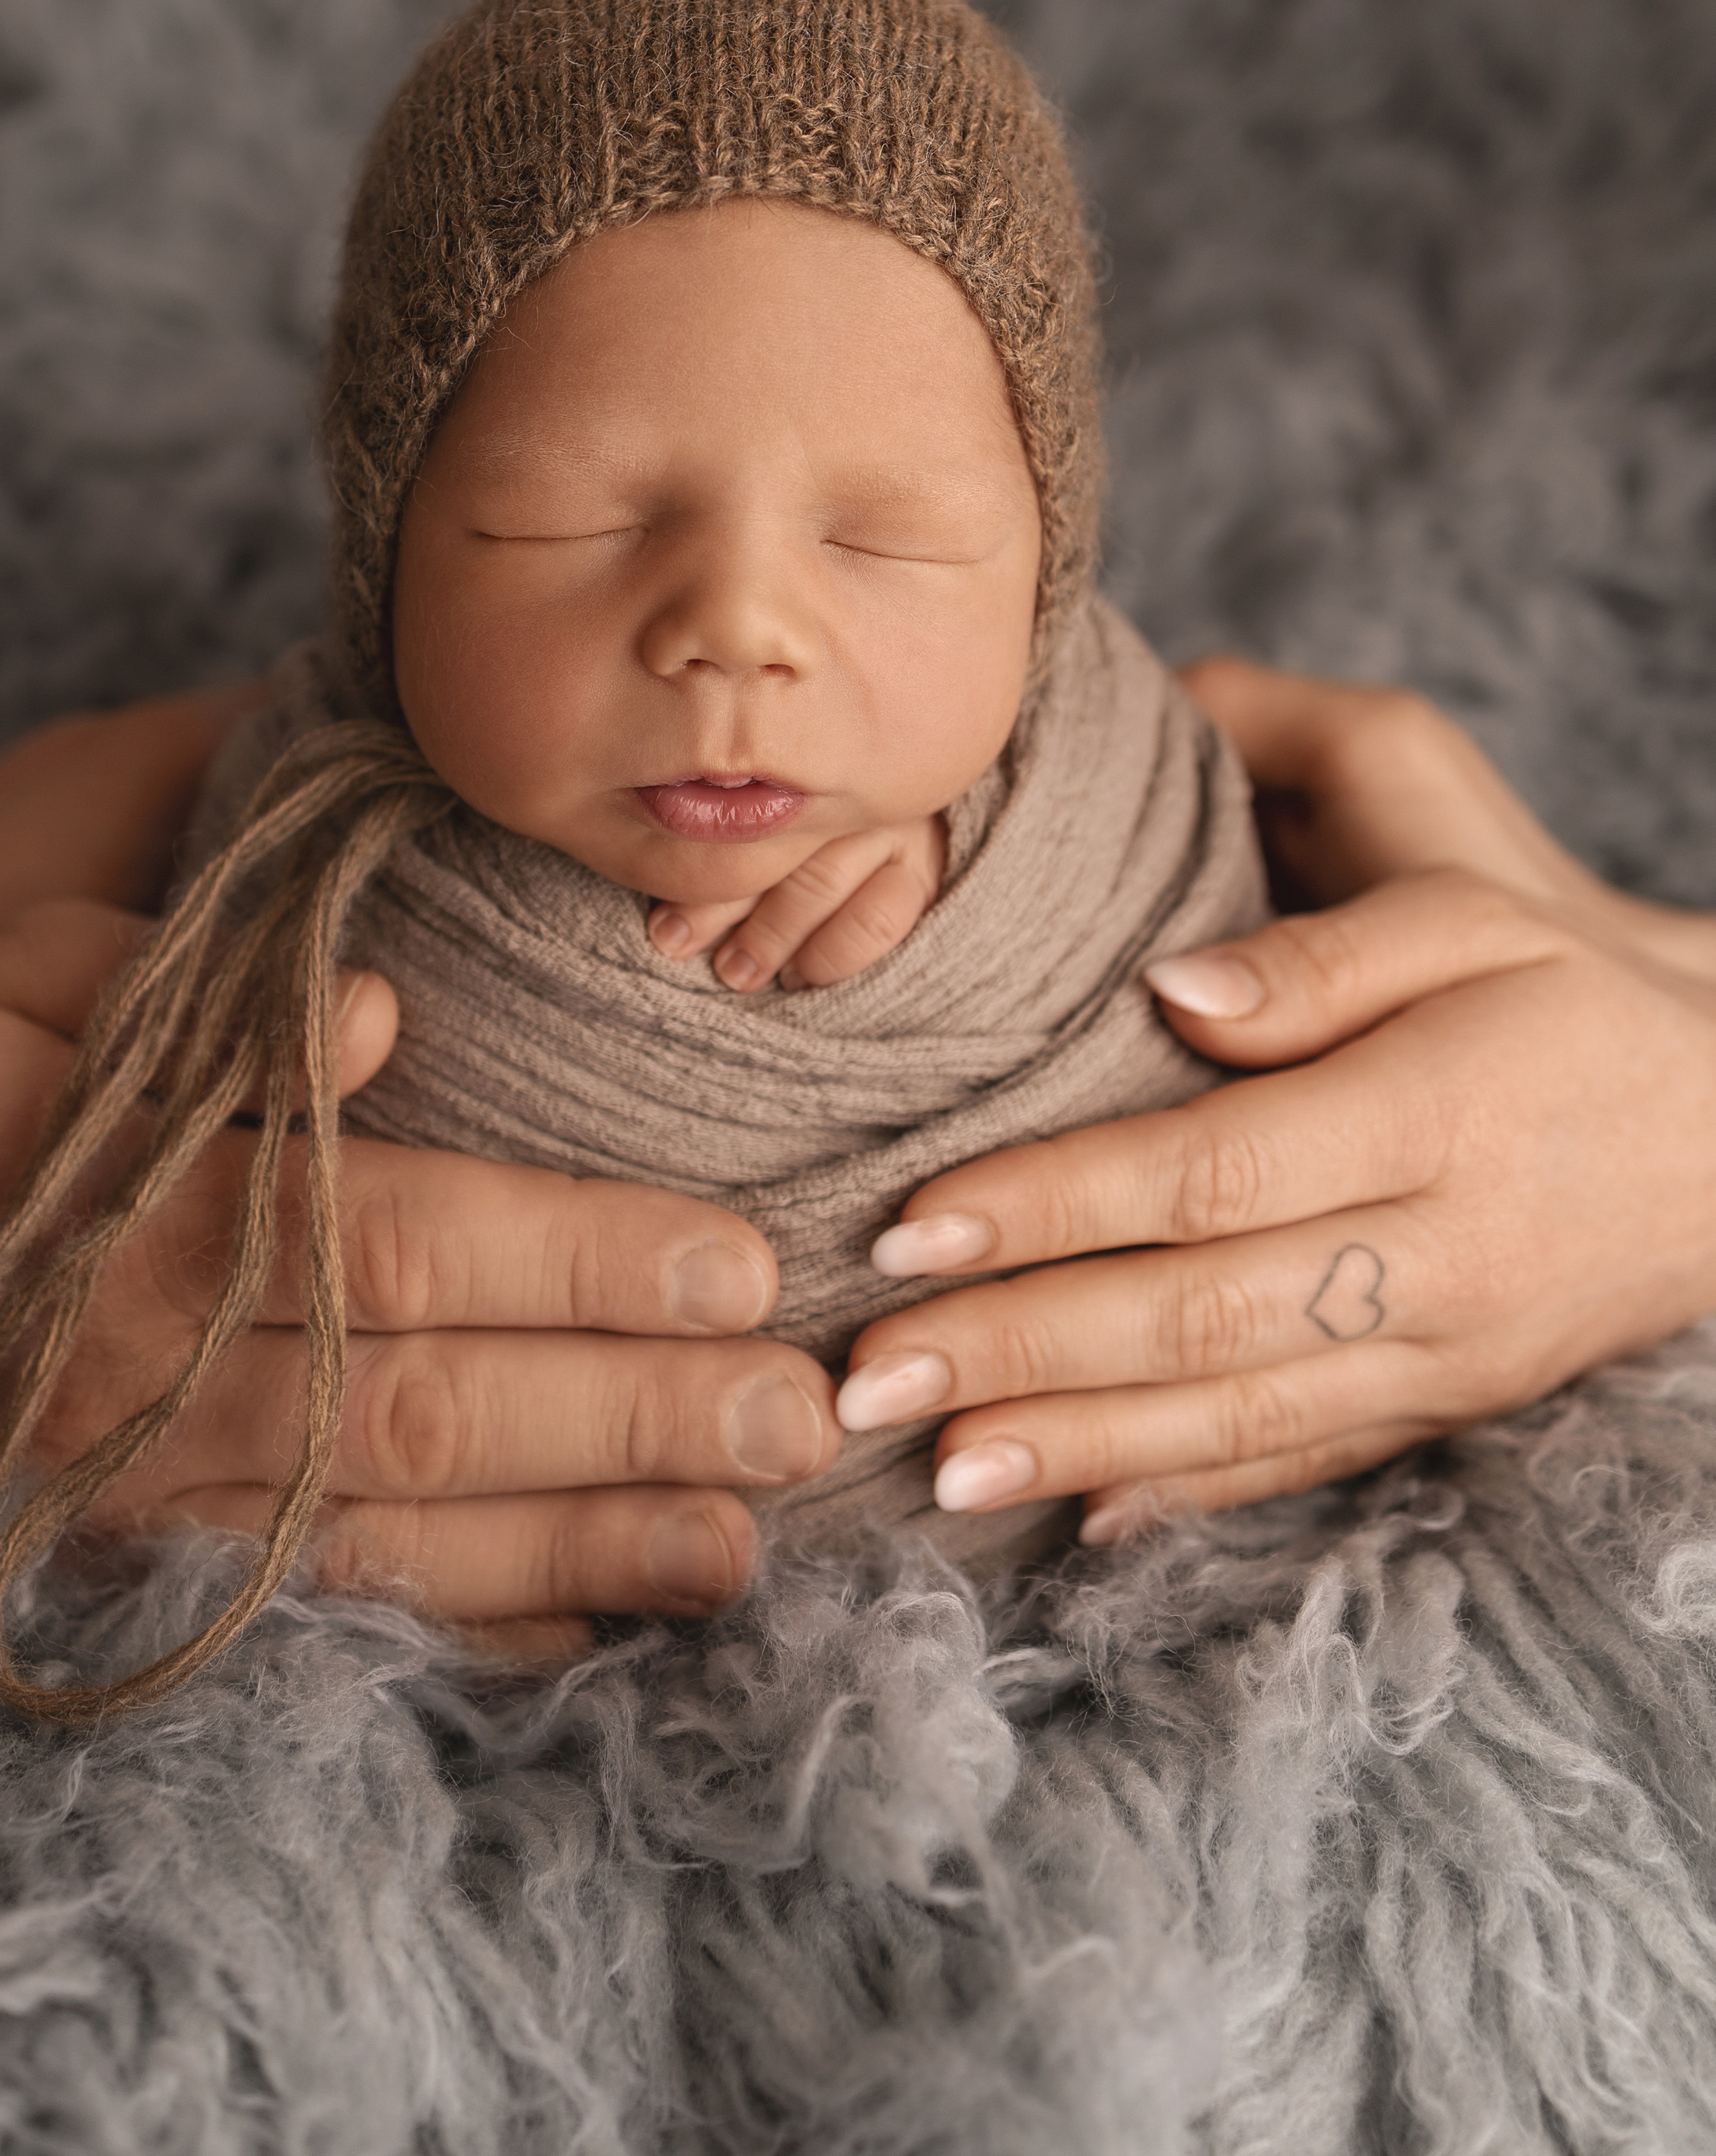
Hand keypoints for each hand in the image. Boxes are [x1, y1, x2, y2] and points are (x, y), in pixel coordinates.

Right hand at [0, 703, 839, 1649]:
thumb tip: (374, 1013)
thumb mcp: (11, 954)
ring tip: (747, 1544)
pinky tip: (600, 1627)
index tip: (736, 1258)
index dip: (572, 1259)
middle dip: (626, 1419)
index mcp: (118, 1208)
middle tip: (802, 1418)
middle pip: (419, 1408)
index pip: (388, 1239)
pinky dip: (462, 1626)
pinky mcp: (129, 1560)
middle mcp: (133, 1378)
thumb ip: (190, 984)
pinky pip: (315, 1611)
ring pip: (385, 1537)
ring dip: (579, 1546)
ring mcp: (130, 1497)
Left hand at [646, 815, 946, 992]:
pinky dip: (832, 954)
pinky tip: (801, 974)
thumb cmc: (809, 819)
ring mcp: (891, 823)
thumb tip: (662, 887)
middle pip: (771, 846)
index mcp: (799, 759)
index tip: (661, 924)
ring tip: (736, 973)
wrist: (913, 808)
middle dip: (719, 908)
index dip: (693, 875)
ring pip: (818, 882)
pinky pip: (877, 919)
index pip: (737, 813)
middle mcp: (844, 785)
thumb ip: (726, 825)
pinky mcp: (925, 871)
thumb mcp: (768, 807)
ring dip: (770, 935)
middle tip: (679, 948)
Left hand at [835, 663, 1715, 1537]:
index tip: (909, 1223)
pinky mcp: (1452, 1407)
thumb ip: (1323, 956)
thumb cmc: (1572, 986)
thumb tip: (1174, 988)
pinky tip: (1085, 1520)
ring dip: (1078, 1450)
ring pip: (1241, 1417)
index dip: (1051, 1205)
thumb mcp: (1473, 915)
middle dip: (1017, 1351)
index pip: (1208, 1172)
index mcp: (1433, 1113)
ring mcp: (1450, 1354)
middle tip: (863, 1378)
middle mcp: (1440, 1257)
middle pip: (1198, 1316)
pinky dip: (1191, 1498)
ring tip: (936, 1474)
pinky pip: (1308, 1464)